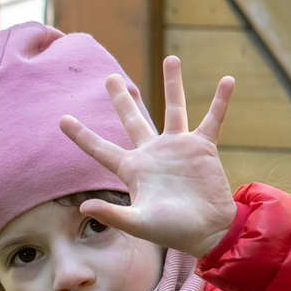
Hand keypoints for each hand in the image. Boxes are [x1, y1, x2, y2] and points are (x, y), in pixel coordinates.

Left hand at [60, 55, 239, 258]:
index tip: (62, 119)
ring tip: (171, 58)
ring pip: (174, 108)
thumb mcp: (139, 224)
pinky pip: (213, 119)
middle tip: (109, 77)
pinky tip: (227, 80)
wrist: (209, 232)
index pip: (100, 149)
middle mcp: (153, 153)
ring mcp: (179, 147)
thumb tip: (83, 206)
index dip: (81, 135)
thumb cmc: (173, 231)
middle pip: (132, 119)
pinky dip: (221, 101)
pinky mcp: (203, 148)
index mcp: (133, 169)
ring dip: (173, 84)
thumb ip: (113, 215)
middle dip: (121, 98)